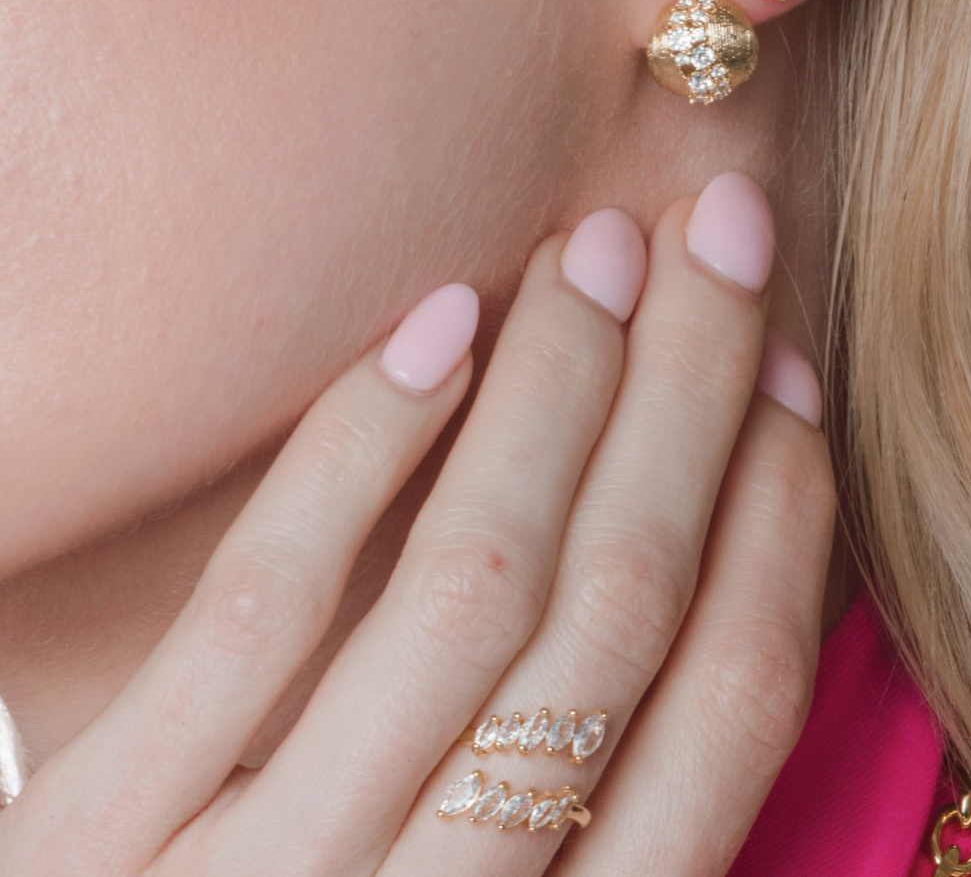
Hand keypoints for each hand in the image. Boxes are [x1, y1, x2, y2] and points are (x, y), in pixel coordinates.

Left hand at [0, 174, 834, 875]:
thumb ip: (586, 791)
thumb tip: (710, 538)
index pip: (729, 714)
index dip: (780, 522)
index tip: (792, 369)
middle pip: (616, 613)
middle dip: (690, 398)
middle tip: (722, 233)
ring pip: (470, 592)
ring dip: (556, 390)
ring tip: (596, 250)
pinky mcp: (99, 839)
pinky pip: (263, 606)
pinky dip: (366, 447)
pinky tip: (442, 323)